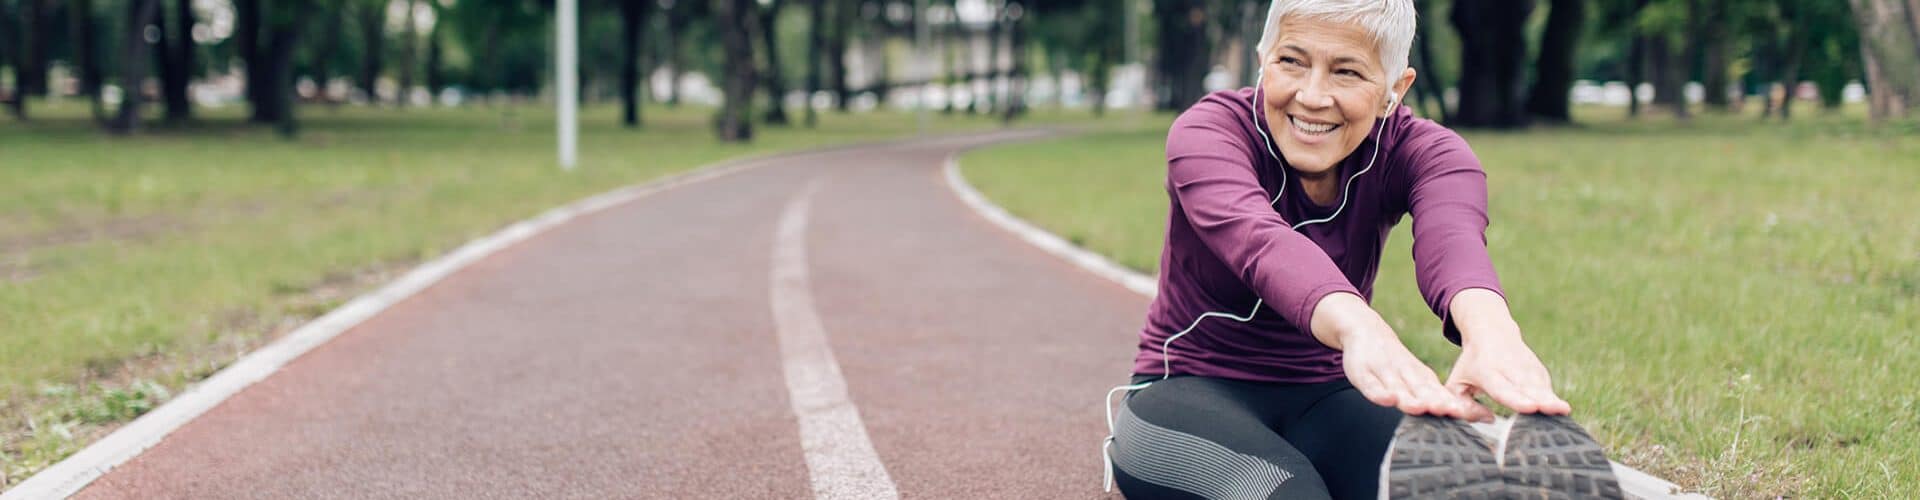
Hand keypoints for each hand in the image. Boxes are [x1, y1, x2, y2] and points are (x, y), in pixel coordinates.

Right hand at [1313, 293, 1488, 419]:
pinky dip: (1378, 393)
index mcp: (1422, 380)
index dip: (1455, 406)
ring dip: (1409, 398)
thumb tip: (1474, 414)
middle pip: (1422, 391)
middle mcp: (1406, 376)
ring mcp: (1385, 374)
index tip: (1471, 414)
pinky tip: (1386, 399)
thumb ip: (1437, 396)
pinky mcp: (1364, 374)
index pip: (1441, 395)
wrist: (1366, 332)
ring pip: (1399, 388)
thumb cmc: (1395, 363)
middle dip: (1435, 401)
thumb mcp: (1417, 378)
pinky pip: (1371, 386)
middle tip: (1450, 410)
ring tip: (1420, 407)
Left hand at [1444, 337, 1570, 415]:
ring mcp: (1527, 368)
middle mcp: (1510, 369)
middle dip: (1543, 400)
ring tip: (1563, 411)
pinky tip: (1558, 410)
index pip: (1502, 388)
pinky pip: (1547, 388)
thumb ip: (1464, 406)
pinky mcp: (1539, 370)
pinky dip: (1553, 399)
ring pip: (1542, 387)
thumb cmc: (1470, 365)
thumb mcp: (1457, 382)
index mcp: (1487, 372)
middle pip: (1528, 388)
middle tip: (1558, 410)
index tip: (1530, 407)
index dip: (1517, 399)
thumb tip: (1489, 420)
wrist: (1491, 332)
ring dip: (1552, 400)